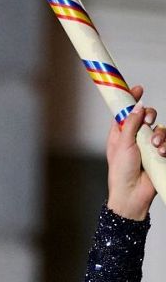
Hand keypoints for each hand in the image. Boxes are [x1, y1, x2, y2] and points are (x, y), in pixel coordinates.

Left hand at [105, 83, 165, 220]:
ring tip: (156, 146)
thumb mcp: (122, 144)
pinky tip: (162, 153)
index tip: (138, 89)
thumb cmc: (121, 172)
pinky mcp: (160, 153)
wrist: (133, 193)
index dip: (132, 100)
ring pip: (160, 128)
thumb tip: (137, 106)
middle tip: (148, 121)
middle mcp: (135, 137)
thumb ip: (131, 124)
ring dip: (160, 134)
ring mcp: (148, 145)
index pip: (126, 112)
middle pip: (147, 116)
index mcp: (120, 134)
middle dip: (150, 115)